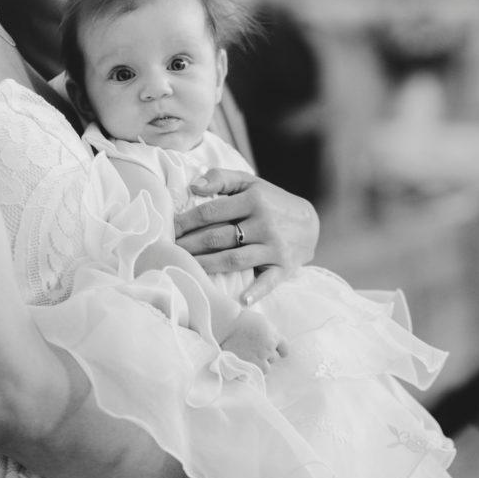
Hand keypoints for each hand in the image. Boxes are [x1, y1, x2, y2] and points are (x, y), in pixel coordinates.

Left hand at [174, 169, 318, 303]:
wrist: (310, 223)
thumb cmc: (270, 202)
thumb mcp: (249, 183)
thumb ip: (221, 178)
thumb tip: (194, 186)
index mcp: (254, 199)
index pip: (211, 211)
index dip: (186, 221)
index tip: (169, 230)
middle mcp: (264, 223)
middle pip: (218, 237)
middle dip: (189, 245)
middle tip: (169, 252)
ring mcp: (274, 247)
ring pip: (234, 260)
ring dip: (207, 266)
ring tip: (185, 269)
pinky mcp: (284, 267)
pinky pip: (268, 282)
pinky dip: (256, 291)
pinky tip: (240, 300)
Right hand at [220, 309, 287, 373]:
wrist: (225, 325)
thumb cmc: (240, 320)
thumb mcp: (261, 322)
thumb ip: (269, 332)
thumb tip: (272, 341)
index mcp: (273, 336)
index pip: (284, 348)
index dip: (280, 351)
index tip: (277, 352)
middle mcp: (269, 347)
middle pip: (273, 358)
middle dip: (266, 355)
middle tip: (253, 350)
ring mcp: (260, 358)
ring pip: (266, 367)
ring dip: (259, 364)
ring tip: (247, 357)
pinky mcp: (250, 366)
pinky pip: (256, 373)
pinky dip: (251, 370)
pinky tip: (244, 363)